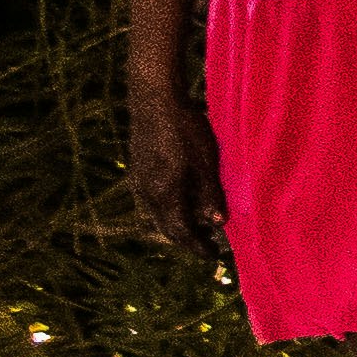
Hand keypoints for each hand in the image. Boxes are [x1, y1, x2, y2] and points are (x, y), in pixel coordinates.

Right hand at [129, 83, 223, 254]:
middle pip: (165, 226)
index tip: (213, 256)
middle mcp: (146, 191)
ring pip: (158, 213)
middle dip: (187, 238)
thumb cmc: (185, 129)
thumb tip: (217, 224)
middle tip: (209, 245)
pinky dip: (170, 208)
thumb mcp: (206, 163)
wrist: (154, 100)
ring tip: (200, 225)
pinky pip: (154, 199)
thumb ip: (210, 194)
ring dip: (178, 223)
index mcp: (164, 193)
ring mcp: (139, 179)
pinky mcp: (140, 168)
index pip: (179, 231)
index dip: (196, 246)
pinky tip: (184, 201)